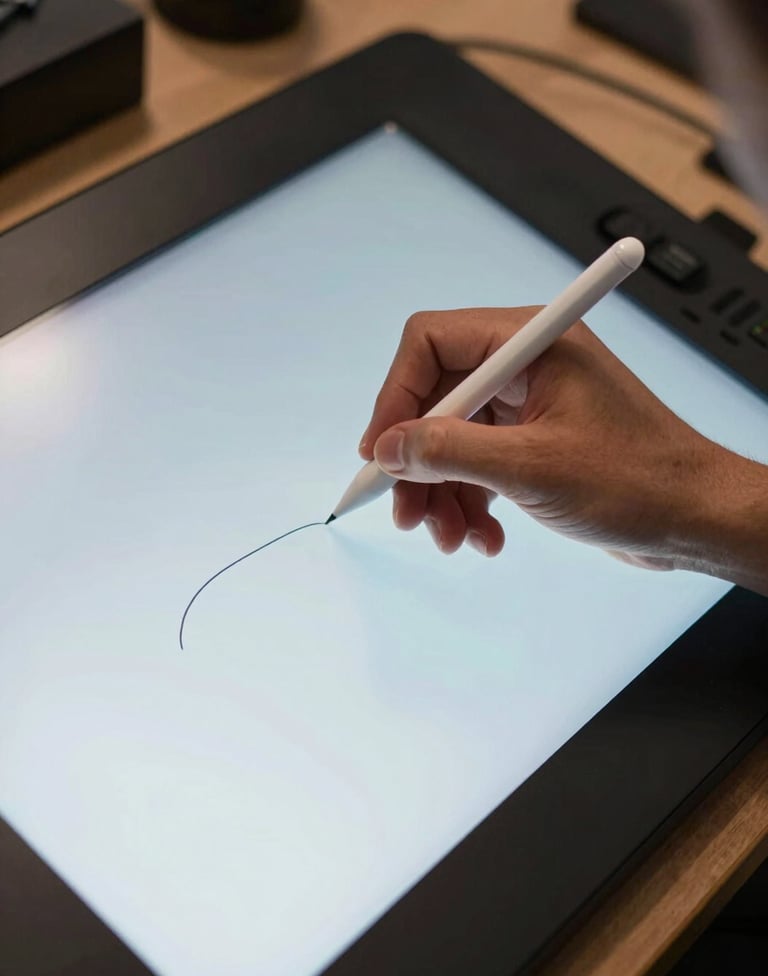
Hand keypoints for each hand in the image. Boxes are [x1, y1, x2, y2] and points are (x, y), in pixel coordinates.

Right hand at [358, 307, 732, 570]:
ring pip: (452, 440)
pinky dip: (472, 503)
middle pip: (435, 400)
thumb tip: (389, 447)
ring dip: (443, 494)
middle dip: (418, 463)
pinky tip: (484, 538)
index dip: (396, 396)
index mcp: (531, 343)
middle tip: (407, 514)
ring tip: (450, 538)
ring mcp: (530, 405)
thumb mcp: (532, 468)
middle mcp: (526, 365)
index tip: (380, 452)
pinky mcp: (534, 442)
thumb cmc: (639, 480)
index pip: (430, 343)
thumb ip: (451, 453)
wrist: (695, 520)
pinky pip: (479, 465)